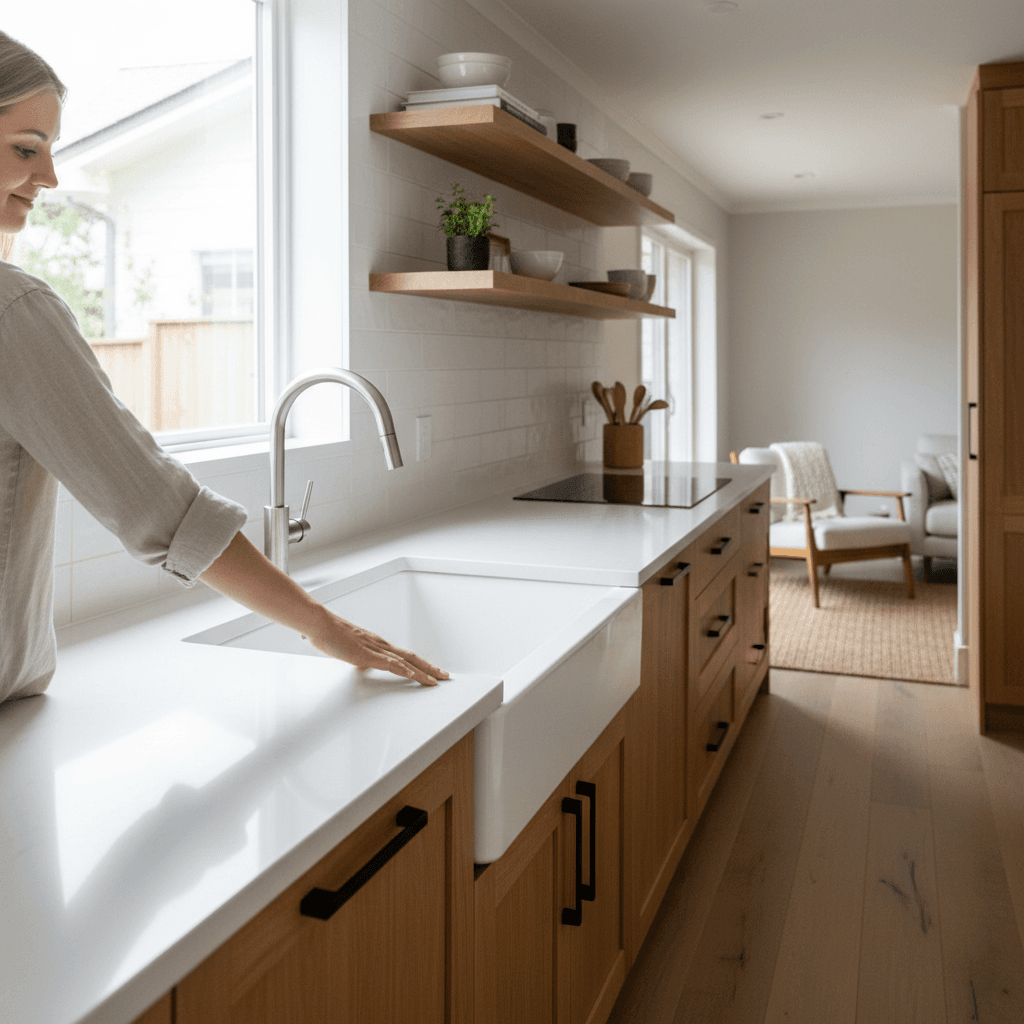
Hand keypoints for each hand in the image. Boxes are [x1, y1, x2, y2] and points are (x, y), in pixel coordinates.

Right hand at [306, 611, 449, 686]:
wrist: (320, 624)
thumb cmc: (331, 634)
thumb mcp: (349, 650)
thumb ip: (359, 657)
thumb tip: (363, 665)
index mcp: (377, 644)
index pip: (404, 655)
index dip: (420, 663)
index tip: (431, 671)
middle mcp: (381, 645)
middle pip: (412, 657)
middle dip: (430, 667)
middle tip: (445, 676)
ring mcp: (375, 649)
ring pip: (406, 661)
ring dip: (423, 671)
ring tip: (437, 680)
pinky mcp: (367, 655)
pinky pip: (390, 664)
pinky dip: (405, 670)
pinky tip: (415, 676)